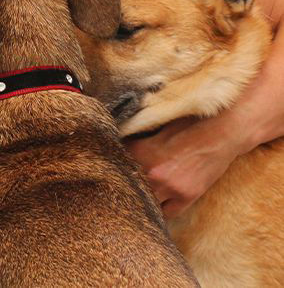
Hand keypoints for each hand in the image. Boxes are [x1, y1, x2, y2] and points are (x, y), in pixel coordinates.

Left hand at [124, 115, 241, 218]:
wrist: (222, 131)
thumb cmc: (189, 123)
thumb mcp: (158, 126)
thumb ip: (139, 140)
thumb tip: (120, 143)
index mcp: (142, 151)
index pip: (118, 163)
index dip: (115, 162)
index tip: (112, 165)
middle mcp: (153, 173)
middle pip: (130, 186)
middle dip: (127, 183)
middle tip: (124, 183)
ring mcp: (170, 188)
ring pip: (147, 201)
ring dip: (144, 197)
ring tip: (140, 194)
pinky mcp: (187, 197)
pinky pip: (167, 213)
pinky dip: (161, 209)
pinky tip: (157, 203)